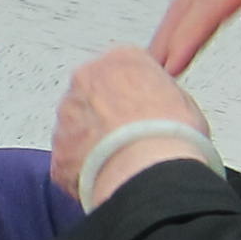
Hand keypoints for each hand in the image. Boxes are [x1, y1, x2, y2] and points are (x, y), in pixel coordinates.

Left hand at [49, 47, 210, 203]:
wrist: (148, 170)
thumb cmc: (170, 134)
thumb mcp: (182, 100)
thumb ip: (158, 95)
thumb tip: (156, 109)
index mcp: (120, 60)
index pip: (121, 69)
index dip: (132, 95)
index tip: (141, 113)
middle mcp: (85, 80)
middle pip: (92, 96)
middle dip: (106, 116)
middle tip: (129, 139)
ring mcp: (66, 116)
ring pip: (77, 128)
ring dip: (93, 144)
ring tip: (120, 163)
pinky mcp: (58, 152)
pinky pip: (70, 160)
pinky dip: (84, 171)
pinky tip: (107, 179)